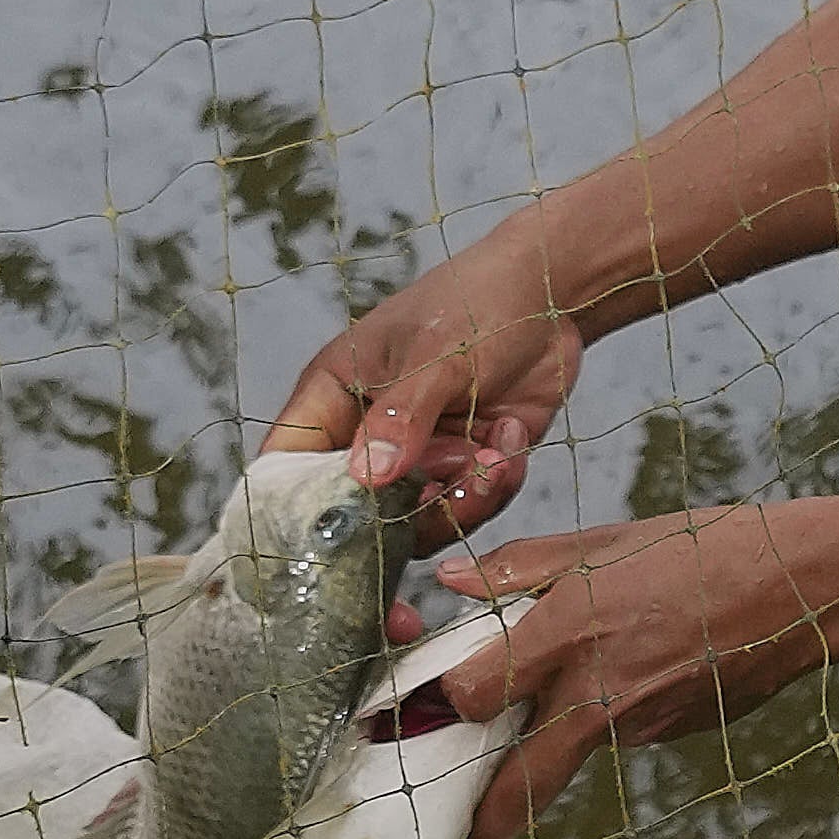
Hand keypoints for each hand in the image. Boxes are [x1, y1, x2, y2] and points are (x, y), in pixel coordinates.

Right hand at [274, 238, 598, 535]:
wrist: (551, 294)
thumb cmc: (476, 300)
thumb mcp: (436, 356)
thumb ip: (401, 416)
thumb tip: (365, 477)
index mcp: (334, 396)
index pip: (287, 464)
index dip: (292, 509)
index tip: (321, 545)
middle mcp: (369, 434)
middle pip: (357, 512)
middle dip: (401, 521)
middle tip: (436, 515)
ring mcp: (419, 455)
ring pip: (419, 521)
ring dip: (460, 501)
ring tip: (493, 457)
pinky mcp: (466, 466)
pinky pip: (469, 506)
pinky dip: (495, 485)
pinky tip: (512, 437)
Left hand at [430, 494, 838, 838]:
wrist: (811, 587)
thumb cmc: (712, 547)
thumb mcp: (612, 541)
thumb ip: (526, 568)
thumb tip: (453, 581)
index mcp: (570, 633)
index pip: (474, 697)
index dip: (443, 710)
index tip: (417, 718)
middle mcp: (599, 692)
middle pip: (518, 788)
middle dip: (481, 830)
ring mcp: (640, 725)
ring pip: (569, 757)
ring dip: (541, 760)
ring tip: (519, 741)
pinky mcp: (672, 735)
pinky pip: (617, 736)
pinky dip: (603, 722)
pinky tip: (626, 679)